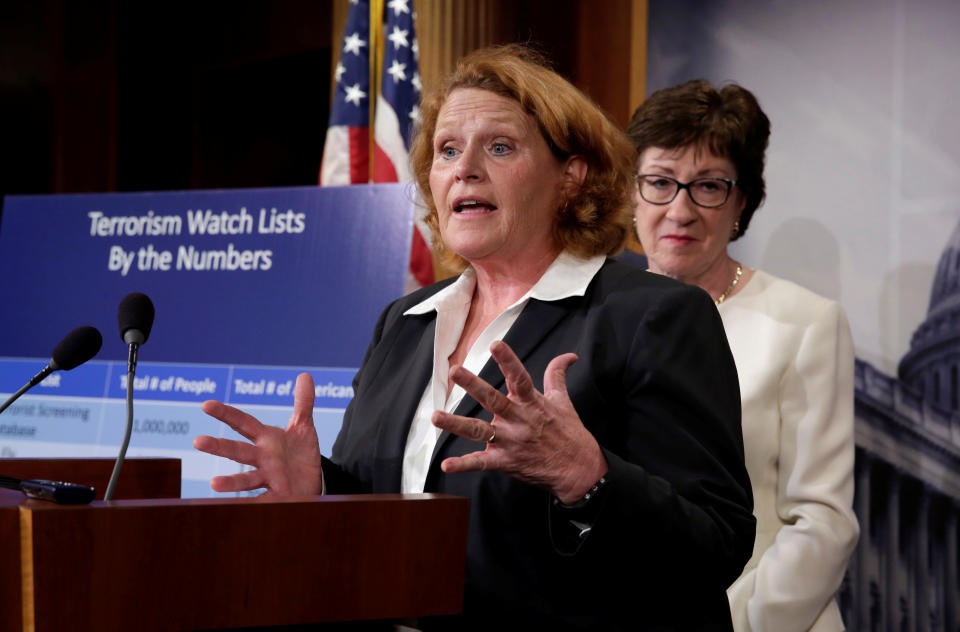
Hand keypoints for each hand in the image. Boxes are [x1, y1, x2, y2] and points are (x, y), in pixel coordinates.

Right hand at [193, 372, 322, 496]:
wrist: (312, 480)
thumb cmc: (300, 452)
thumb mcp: (304, 427)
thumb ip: (303, 403)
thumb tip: (305, 376)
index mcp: (266, 438)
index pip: (243, 423)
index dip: (226, 413)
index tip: (206, 404)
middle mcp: (262, 458)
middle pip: (238, 451)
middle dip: (219, 446)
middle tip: (197, 441)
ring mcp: (267, 478)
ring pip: (246, 480)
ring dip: (230, 482)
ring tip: (214, 484)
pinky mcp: (278, 496)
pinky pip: (264, 502)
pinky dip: (252, 507)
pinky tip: (239, 511)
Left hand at [432, 341, 606, 503]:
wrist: (580, 471)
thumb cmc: (570, 434)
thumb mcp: (563, 401)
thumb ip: (557, 375)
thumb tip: (569, 356)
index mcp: (532, 403)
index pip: (519, 377)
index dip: (507, 360)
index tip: (495, 344)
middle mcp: (519, 420)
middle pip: (493, 400)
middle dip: (473, 385)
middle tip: (455, 371)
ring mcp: (510, 442)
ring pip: (479, 430)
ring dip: (456, 424)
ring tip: (435, 417)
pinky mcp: (505, 461)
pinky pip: (481, 463)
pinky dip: (463, 465)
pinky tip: (446, 465)